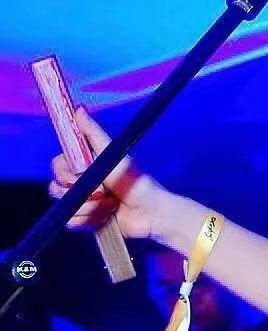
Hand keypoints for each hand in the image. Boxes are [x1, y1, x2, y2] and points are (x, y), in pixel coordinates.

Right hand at [48, 107, 165, 238]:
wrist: (149, 212)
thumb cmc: (134, 179)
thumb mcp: (112, 153)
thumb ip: (93, 133)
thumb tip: (78, 108)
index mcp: (85, 165)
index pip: (58, 165)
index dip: (65, 172)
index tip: (80, 174)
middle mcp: (81, 183)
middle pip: (56, 187)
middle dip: (79, 192)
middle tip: (102, 191)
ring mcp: (83, 203)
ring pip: (64, 207)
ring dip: (88, 207)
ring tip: (110, 204)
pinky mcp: (86, 221)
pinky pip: (71, 222)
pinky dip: (88, 220)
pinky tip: (106, 216)